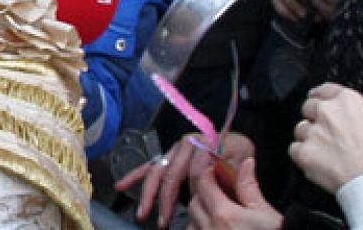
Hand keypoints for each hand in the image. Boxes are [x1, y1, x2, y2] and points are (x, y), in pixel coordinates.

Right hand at [116, 132, 255, 227]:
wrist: (235, 142)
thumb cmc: (238, 153)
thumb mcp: (240, 159)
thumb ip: (231, 171)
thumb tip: (218, 177)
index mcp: (201, 144)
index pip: (185, 172)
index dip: (180, 195)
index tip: (182, 214)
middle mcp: (184, 145)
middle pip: (167, 174)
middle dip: (161, 200)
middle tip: (161, 221)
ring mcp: (175, 150)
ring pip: (156, 172)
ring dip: (147, 194)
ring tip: (142, 213)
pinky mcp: (169, 157)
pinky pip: (150, 167)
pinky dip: (135, 176)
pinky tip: (122, 186)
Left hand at [189, 158, 282, 229]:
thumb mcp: (266, 213)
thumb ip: (249, 188)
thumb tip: (245, 164)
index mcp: (224, 215)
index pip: (203, 185)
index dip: (207, 175)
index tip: (212, 172)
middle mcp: (210, 229)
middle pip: (194, 204)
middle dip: (202, 195)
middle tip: (216, 193)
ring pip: (191, 224)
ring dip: (199, 217)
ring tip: (217, 217)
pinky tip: (215, 229)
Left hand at [289, 83, 362, 192]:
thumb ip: (354, 114)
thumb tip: (344, 116)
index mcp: (348, 101)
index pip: (325, 90)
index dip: (319, 97)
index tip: (317, 100)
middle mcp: (327, 111)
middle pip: (309, 107)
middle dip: (314, 119)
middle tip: (325, 135)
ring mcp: (314, 131)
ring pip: (300, 129)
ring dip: (308, 139)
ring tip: (325, 153)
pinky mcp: (304, 151)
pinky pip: (294, 149)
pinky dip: (302, 156)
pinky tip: (317, 163)